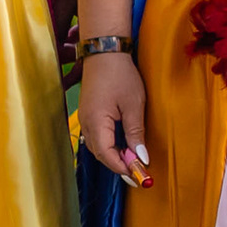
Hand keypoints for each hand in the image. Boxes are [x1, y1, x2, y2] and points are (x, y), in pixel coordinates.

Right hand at [76, 52, 154, 182]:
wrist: (105, 52)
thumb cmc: (121, 75)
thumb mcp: (134, 105)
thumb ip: (135, 133)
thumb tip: (141, 157)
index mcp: (95, 122)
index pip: (106, 155)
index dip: (121, 167)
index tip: (138, 175)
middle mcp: (86, 123)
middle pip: (100, 153)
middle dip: (118, 165)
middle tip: (138, 172)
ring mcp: (85, 118)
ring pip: (97, 146)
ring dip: (114, 156)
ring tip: (133, 161)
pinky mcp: (89, 113)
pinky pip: (97, 136)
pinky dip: (110, 145)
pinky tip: (123, 146)